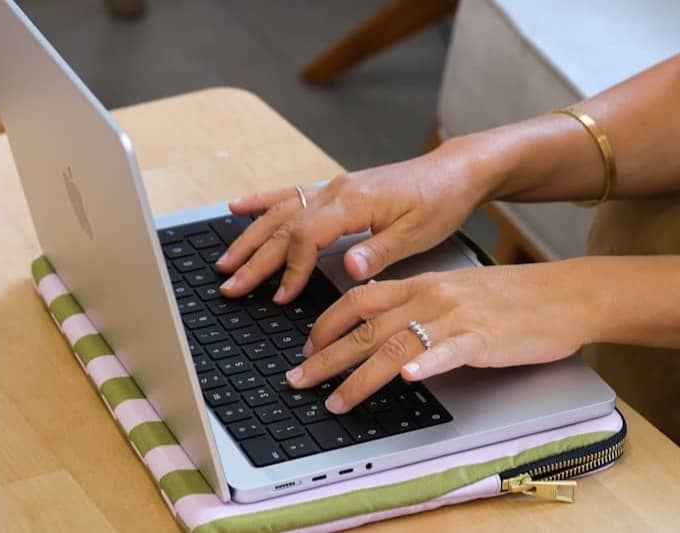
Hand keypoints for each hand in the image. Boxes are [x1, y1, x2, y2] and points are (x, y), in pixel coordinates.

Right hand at [216, 137, 502, 303]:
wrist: (453, 171)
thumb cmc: (440, 201)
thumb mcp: (418, 233)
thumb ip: (380, 252)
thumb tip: (349, 271)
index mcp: (355, 203)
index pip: (307, 237)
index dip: (290, 269)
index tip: (281, 296)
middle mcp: (336, 191)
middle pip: (283, 226)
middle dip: (254, 259)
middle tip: (229, 285)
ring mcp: (332, 187)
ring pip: (279, 211)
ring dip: (249, 237)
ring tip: (225, 260)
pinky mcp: (335, 188)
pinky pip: (289, 193)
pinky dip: (261, 202)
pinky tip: (238, 208)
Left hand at [285, 260, 596, 413]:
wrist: (560, 293)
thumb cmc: (507, 297)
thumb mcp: (452, 291)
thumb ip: (415, 304)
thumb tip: (379, 324)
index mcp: (420, 285)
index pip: (359, 301)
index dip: (327, 324)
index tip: (307, 348)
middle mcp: (429, 298)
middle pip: (365, 328)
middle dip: (326, 357)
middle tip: (299, 379)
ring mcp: (455, 318)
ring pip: (396, 345)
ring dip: (360, 376)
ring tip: (336, 400)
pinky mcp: (483, 338)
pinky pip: (450, 351)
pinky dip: (427, 364)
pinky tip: (409, 378)